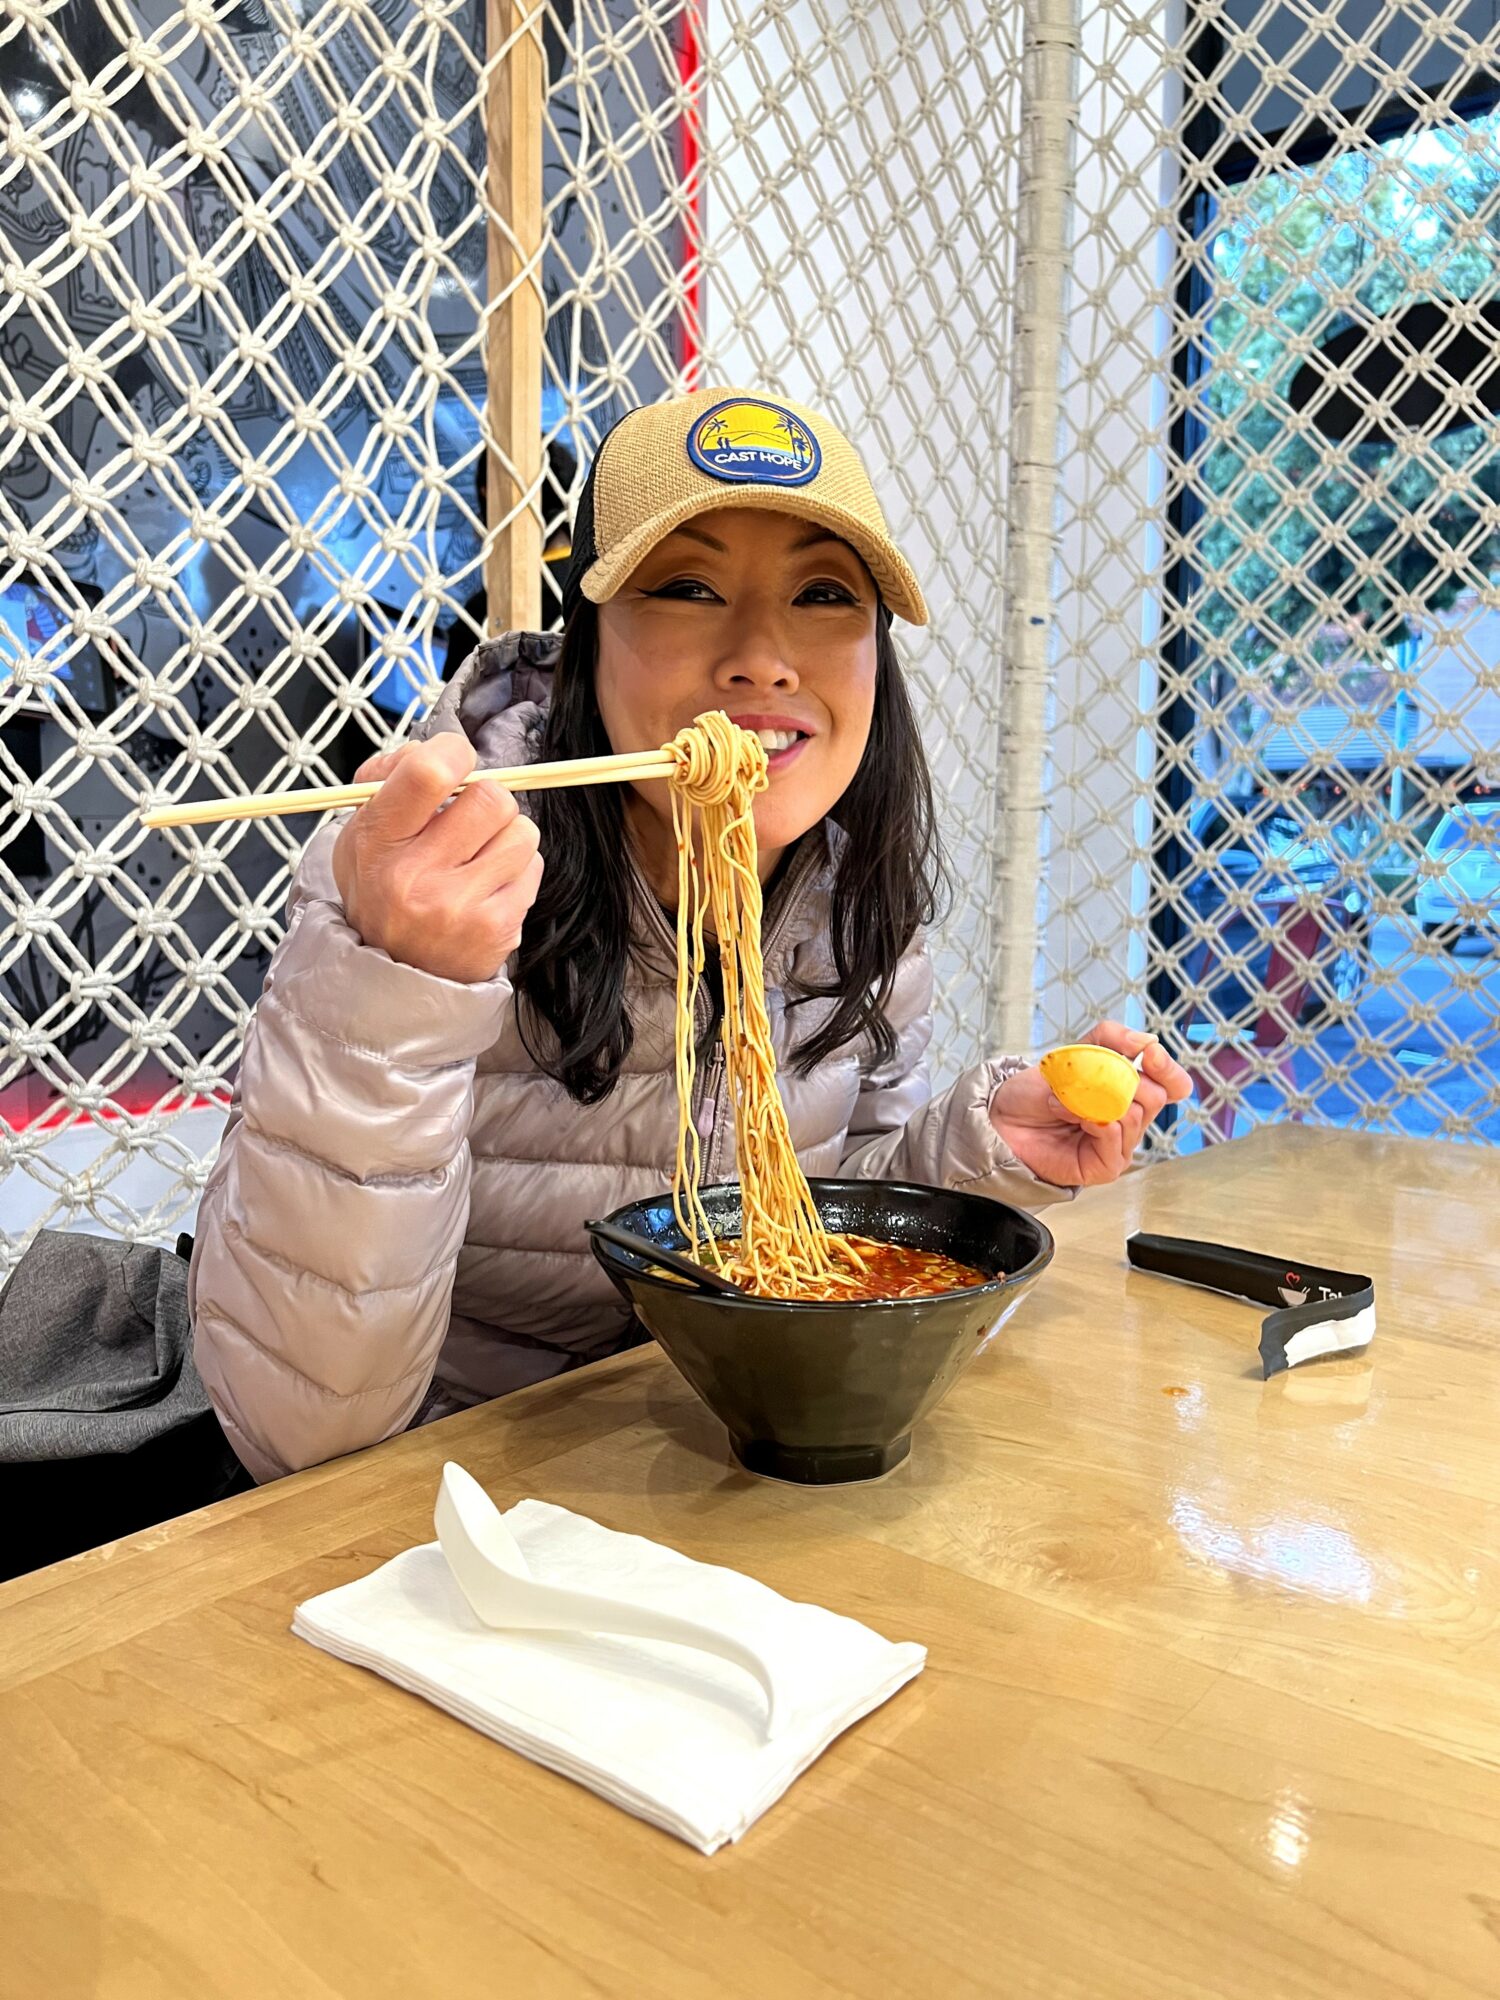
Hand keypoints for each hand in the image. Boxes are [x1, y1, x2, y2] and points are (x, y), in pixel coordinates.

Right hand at [332, 735, 543, 982]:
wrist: (395, 975)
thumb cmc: (384, 891)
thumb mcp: (361, 835)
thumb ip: (388, 780)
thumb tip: (433, 748)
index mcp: (378, 841)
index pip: (429, 773)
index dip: (454, 753)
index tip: (456, 761)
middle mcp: (417, 875)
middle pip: (492, 797)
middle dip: (487, 799)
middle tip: (469, 821)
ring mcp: (461, 906)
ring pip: (522, 830)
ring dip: (507, 836)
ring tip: (478, 858)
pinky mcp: (498, 928)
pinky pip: (533, 867)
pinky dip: (517, 870)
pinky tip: (488, 887)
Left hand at [989, 1022, 1193, 1187]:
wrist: (1004, 1119)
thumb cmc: (1037, 1093)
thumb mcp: (1075, 1052)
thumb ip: (1111, 1039)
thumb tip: (1145, 1041)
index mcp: (1131, 1090)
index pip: (1174, 1084)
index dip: (1168, 1069)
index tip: (1149, 1055)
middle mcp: (1131, 1118)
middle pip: (1155, 1097)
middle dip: (1119, 1079)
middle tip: (1086, 1078)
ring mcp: (1120, 1144)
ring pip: (1133, 1115)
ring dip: (1093, 1099)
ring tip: (1064, 1099)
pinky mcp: (1105, 1165)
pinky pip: (1114, 1137)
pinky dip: (1091, 1120)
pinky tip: (1070, 1117)